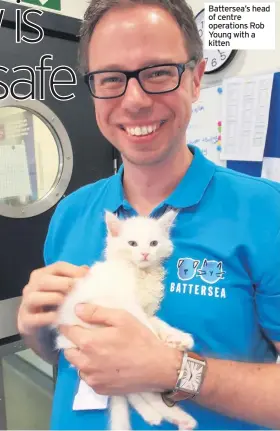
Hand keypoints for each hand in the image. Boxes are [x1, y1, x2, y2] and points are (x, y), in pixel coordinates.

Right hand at [18, 262, 88, 336]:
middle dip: (65, 284)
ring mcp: (26, 303)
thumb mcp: (66, 290)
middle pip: (45, 280)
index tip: (89, 278)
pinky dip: (47, 318)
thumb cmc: (56, 304)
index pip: (59, 267)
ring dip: (54, 299)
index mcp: (43, 274)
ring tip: (69, 304)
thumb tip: (89, 272)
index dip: (75, 271)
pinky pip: (34, 318)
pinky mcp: (25, 321)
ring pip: (35, 297)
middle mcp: (32, 286)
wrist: (41, 328)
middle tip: (80, 291)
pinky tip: (60, 318)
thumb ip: (76, 279)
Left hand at [60, 304, 182, 394]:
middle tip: (88, 336)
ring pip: (77, 365)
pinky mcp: (99, 389)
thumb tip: (77, 309)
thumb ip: (96, 312)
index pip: (67, 331)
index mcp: (89, 342)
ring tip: (97, 351)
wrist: (158, 367)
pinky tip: (105, 364)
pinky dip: (91, 370)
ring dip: (81, 357)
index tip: (75, 322)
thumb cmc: (140, 339)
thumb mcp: (122, 318)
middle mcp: (86, 363)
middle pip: (68, 351)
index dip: (70, 325)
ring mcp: (92, 378)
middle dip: (74, 342)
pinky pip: (87, 377)